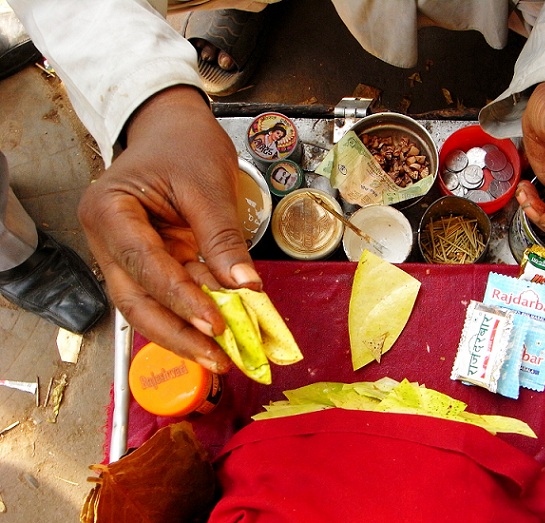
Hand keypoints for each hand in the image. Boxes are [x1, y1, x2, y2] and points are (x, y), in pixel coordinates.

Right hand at [78, 86, 260, 372]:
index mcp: (110, 212)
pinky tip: (219, 335)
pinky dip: (193, 314)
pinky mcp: (148, 263)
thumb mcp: (207, 185)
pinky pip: (167, 295)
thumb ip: (223, 238)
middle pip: (136, 301)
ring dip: (185, 333)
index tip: (215, 325)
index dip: (180, 300)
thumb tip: (246, 287)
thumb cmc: (184, 145)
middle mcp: (108, 240)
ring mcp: (125, 255)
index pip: (144, 267)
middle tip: (219, 358)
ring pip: (148, 307)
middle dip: (178, 334)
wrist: (173, 128)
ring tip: (222, 357)